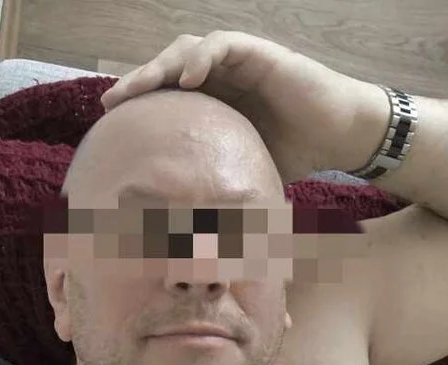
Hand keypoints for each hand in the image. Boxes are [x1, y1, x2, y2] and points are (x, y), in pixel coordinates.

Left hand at [100, 31, 370, 181]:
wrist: (337, 136)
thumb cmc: (295, 157)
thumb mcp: (245, 176)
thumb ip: (215, 188)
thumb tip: (185, 235)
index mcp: (212, 102)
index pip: (166, 94)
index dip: (138, 105)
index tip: (110, 126)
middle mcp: (220, 77)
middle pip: (167, 69)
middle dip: (138, 82)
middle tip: (111, 104)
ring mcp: (237, 63)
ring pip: (188, 50)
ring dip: (161, 65)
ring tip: (140, 87)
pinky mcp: (258, 53)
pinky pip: (223, 45)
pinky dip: (202, 57)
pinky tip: (186, 78)